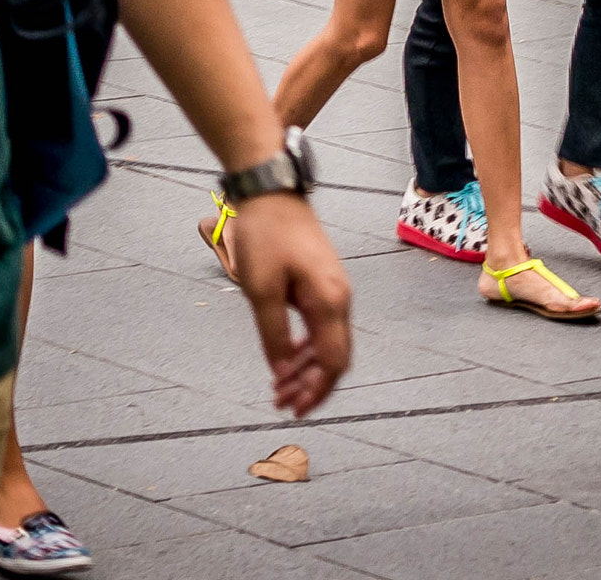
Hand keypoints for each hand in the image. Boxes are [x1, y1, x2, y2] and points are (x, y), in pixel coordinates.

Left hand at [228, 193, 352, 415]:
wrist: (271, 192)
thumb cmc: (266, 236)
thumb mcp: (262, 291)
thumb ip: (274, 336)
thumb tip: (281, 372)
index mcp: (329, 301)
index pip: (333, 361)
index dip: (316, 390)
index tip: (294, 409)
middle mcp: (339, 298)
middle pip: (335, 356)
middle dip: (312, 385)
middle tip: (282, 403)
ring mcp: (333, 289)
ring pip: (328, 343)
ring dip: (307, 368)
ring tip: (279, 388)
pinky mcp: (322, 282)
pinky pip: (321, 326)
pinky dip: (306, 348)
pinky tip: (286, 359)